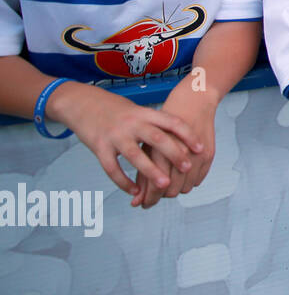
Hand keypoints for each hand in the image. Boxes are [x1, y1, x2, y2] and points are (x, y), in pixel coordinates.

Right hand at [51, 82, 203, 203]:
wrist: (81, 103)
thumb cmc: (116, 110)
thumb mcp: (139, 111)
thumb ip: (156, 124)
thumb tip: (182, 141)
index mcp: (145, 113)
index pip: (171, 122)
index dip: (187, 135)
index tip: (200, 148)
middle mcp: (132, 123)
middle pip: (157, 138)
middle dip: (174, 154)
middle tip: (188, 167)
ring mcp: (115, 135)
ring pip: (135, 155)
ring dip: (151, 172)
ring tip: (165, 185)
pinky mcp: (99, 147)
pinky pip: (112, 167)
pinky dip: (123, 182)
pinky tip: (134, 192)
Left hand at [153, 87, 218, 199]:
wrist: (192, 101)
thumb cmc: (163, 122)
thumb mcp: (147, 144)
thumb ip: (142, 171)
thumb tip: (136, 200)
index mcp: (156, 147)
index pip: (154, 185)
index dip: (148, 198)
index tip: (143, 203)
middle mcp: (176, 152)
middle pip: (170, 189)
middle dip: (161, 197)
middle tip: (155, 198)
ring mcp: (194, 153)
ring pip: (186, 187)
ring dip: (177, 190)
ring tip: (169, 187)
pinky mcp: (208, 153)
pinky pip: (199, 179)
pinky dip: (190, 182)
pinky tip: (182, 178)